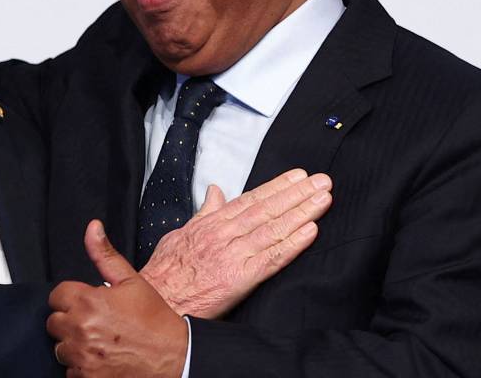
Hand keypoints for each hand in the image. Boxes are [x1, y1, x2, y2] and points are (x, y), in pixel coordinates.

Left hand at [48, 221, 187, 377]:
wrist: (173, 356)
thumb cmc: (154, 320)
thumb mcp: (131, 281)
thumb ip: (104, 254)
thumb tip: (93, 229)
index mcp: (88, 301)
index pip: (56, 296)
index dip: (70, 299)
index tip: (85, 304)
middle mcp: (81, 329)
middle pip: (53, 323)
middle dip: (70, 321)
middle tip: (94, 323)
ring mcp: (82, 356)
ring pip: (59, 348)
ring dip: (73, 345)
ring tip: (99, 342)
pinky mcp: (86, 377)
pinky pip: (69, 371)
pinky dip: (81, 367)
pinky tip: (101, 359)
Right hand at [140, 168, 331, 317]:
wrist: (157, 303)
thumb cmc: (166, 273)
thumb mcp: (180, 234)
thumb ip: (203, 213)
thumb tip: (215, 192)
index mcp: (211, 224)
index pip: (250, 200)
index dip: (277, 186)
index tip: (297, 176)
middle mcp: (224, 235)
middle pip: (267, 209)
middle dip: (296, 193)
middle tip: (321, 181)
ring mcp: (233, 256)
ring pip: (273, 229)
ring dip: (301, 212)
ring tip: (322, 199)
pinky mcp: (239, 279)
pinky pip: (272, 258)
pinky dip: (292, 244)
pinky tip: (310, 231)